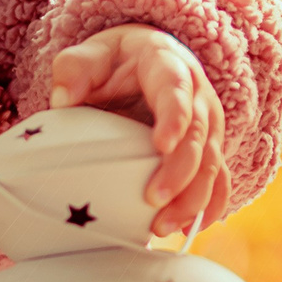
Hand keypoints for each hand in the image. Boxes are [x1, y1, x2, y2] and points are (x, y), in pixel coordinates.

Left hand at [50, 24, 231, 238]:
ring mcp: (207, 124)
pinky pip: (219, 179)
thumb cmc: (115, 60)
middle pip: (199, 136)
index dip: (174, 118)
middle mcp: (197, 95)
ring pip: (212, 163)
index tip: (161, 145)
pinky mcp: (209, 148)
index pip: (176, 90)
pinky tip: (191, 228)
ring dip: (193, 198)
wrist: (143, 60)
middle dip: (181, 172)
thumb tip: (63, 99)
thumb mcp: (92, 53)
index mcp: (168, 64)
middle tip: (154, 201)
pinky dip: (209, 205)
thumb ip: (74, 68)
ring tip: (162, 227)